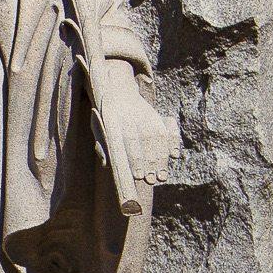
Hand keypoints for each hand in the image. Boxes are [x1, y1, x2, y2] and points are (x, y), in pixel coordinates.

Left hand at [102, 65, 179, 186]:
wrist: (118, 92)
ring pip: (159, 138)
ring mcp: (149, 117)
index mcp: (119, 121)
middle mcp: (136, 118)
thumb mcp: (98, 128)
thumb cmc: (107, 118)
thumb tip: (106, 164)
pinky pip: (171, 128)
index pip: (130, 141)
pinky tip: (174, 156)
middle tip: (152, 180)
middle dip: (150, 163)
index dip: (135, 159)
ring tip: (162, 176)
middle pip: (147, 142)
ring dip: (162, 158)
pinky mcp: (160, 118)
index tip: (138, 175)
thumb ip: (101, 146)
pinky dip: (174, 141)